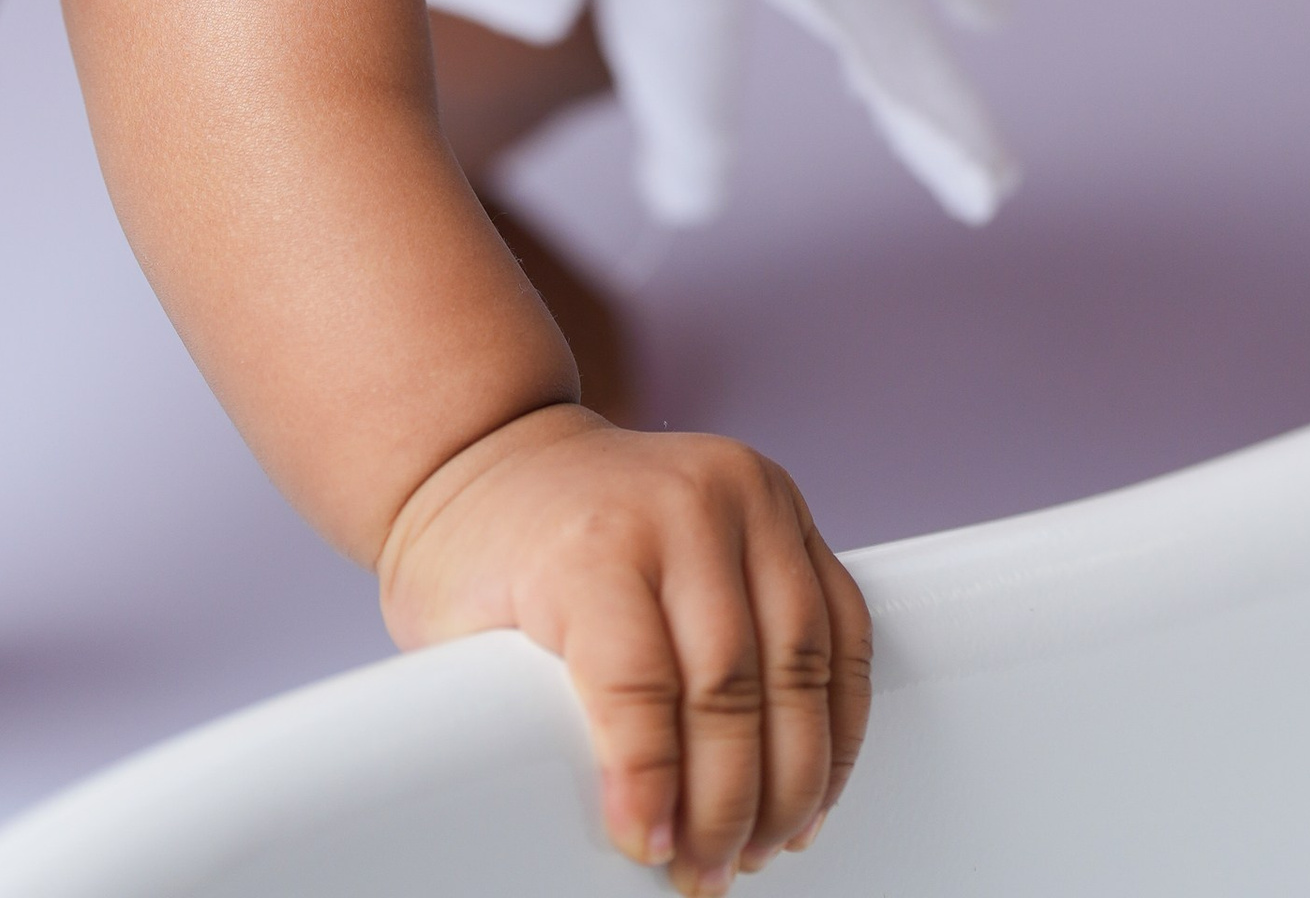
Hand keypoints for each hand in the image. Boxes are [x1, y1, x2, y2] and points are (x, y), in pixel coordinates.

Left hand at [376, 404, 872, 889]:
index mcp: (592, 541)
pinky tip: (814, 778)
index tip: (654, 852)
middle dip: (730, 803)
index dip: (652, 787)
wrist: (503, 453)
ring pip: (802, 661)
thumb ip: (529, 717)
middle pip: (731, 684)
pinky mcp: (786, 503)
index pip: (639, 684)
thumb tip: (595, 827)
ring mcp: (745, 497)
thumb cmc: (481, 550)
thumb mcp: (467, 633)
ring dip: (796, 773)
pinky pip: (842, 621)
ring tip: (766, 842)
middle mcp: (682, 508)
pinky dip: (839, 713)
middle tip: (711, 872)